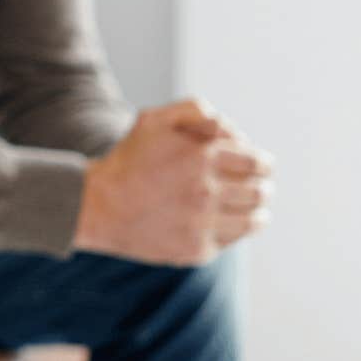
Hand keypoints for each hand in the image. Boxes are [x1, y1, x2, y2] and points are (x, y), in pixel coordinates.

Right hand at [72, 98, 274, 265]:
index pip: (257, 162)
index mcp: (202, 156)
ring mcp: (202, 224)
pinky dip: (234, 231)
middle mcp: (207, 191)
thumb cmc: (128, 160)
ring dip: (258, 212)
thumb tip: (229, 127)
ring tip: (254, 210)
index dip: (262, 163)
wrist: (98, 206)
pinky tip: (224, 223)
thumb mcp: (153, 120)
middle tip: (260, 187)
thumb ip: (194, 110)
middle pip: (260, 192)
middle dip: (262, 187)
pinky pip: (231, 241)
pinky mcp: (196, 250)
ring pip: (253, 220)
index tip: (261, 166)